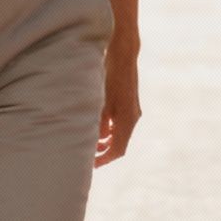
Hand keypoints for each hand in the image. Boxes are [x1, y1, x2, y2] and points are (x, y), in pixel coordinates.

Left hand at [96, 44, 141, 166]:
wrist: (123, 56)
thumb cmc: (111, 77)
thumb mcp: (102, 102)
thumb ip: (99, 123)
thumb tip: (93, 142)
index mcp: (127, 120)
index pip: (118, 149)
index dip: (104, 159)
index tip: (92, 164)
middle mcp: (132, 117)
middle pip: (119, 143)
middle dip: (104, 151)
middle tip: (89, 155)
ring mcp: (132, 110)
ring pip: (119, 133)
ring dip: (106, 139)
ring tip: (91, 141)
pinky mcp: (129, 103)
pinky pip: (120, 123)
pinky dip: (110, 128)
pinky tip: (98, 125)